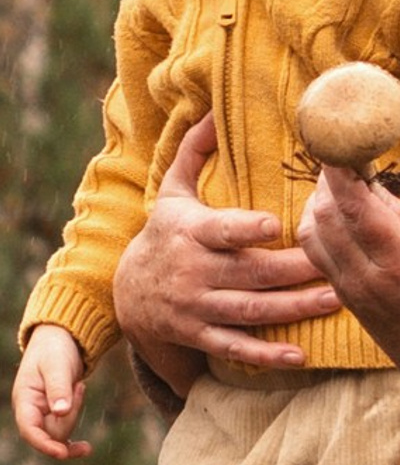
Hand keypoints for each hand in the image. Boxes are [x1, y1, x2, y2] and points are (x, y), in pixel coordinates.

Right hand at [12, 326, 89, 461]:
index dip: (44, 444)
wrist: (59, 340)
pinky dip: (75, 438)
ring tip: (79, 386)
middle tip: (79, 387)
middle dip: (70, 417)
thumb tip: (61, 412)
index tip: (62, 453)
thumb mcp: (57, 365)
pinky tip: (86, 444)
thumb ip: (58, 388)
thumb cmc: (54, 349)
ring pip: (61, 434)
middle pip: (50, 434)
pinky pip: (63, 438)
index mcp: (24, 400)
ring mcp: (41, 416)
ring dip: (75, 414)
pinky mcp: (53, 417)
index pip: (29, 430)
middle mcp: (30, 412)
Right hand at [110, 115, 335, 376]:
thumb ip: (193, 153)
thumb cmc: (165, 234)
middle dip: (294, 271)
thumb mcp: (171, 193)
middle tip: (334, 263)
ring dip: (293, 308)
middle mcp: (192, 271)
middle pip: (250, 273)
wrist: (129, 294)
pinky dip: (266, 354)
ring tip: (334, 299)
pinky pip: (234, 347)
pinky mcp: (198, 334)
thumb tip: (212, 110)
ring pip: (249, 310)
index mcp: (190, 232)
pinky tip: (299, 355)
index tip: (277, 224)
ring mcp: (194, 306)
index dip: (246, 229)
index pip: (221, 230)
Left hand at [297, 160, 399, 360]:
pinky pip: (316, 253)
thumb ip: (398, 210)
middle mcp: (367, 276)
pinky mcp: (346, 297)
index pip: (353, 205)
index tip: (339, 142)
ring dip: (320, 200)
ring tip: (343, 183)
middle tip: (347, 158)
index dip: (340, 169)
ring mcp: (351, 290)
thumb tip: (374, 184)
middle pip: (325, 215)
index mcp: (397, 258)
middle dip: (330, 180)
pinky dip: (319, 224)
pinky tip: (338, 213)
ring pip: (311, 232)